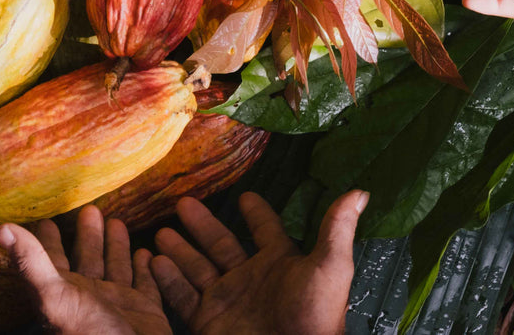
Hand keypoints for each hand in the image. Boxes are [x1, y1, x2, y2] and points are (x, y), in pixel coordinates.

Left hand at [0, 206, 169, 334]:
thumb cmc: (89, 334)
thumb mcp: (55, 296)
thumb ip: (32, 263)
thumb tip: (1, 229)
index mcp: (66, 292)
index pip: (54, 260)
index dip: (49, 240)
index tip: (47, 220)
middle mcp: (91, 297)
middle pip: (89, 258)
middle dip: (89, 235)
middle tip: (90, 209)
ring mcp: (120, 304)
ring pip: (117, 268)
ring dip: (116, 246)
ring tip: (116, 222)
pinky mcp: (147, 312)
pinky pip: (147, 285)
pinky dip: (146, 269)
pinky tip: (147, 252)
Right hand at [150, 191, 366, 334]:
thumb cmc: (313, 318)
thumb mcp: (330, 269)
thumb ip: (336, 230)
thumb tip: (359, 192)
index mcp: (280, 264)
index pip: (266, 231)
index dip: (257, 213)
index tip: (246, 195)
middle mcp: (250, 279)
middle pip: (221, 244)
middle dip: (203, 224)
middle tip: (183, 201)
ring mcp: (227, 301)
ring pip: (197, 268)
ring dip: (180, 249)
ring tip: (161, 231)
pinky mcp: (208, 321)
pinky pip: (183, 297)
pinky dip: (167, 280)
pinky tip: (154, 261)